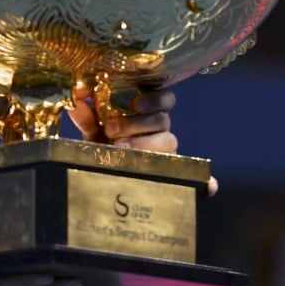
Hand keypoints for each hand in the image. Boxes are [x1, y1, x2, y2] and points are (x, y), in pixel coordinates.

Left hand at [67, 88, 218, 194]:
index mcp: (147, 113)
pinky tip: (208, 187)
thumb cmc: (102, 145)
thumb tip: (76, 102)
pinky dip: (205, 183)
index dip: (155, 98)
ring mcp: (168, 154)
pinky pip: (198, 179)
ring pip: (170, 143)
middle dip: (138, 123)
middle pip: (163, 120)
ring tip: (121, 150)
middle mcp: (161, 131)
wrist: (100, 175)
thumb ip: (87, 117)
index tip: (136, 102)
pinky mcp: (174, 176)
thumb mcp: (92, 131)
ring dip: (147, 145)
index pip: (165, 99)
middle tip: (113, 130)